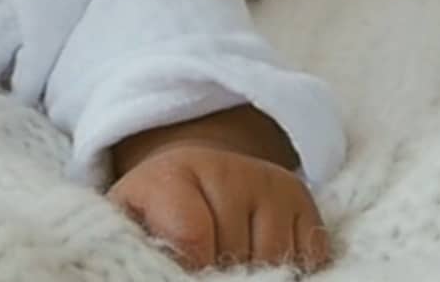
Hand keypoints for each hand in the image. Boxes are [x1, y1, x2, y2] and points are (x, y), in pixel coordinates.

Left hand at [109, 143, 329, 272]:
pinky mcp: (301, 199)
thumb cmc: (157, 211)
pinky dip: (290, 270)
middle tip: (205, 265)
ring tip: (228, 260)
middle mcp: (226, 169)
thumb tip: (154, 267)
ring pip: (275, 259)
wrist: (195, 173)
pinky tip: (261, 258)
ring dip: (254, 273)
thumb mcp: (130, 218)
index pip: (193, 237)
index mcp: (172, 174)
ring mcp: (269, 182)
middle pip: (236, 253)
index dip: (190, 266)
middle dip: (220, 272)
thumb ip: (138, 241)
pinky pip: (309, 256)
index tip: (183, 268)